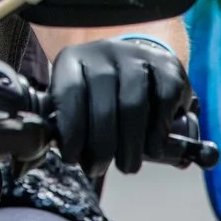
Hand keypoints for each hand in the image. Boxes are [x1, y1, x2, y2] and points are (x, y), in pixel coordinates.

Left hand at [51, 37, 189, 175]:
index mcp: (74, 59)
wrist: (137, 62)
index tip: (71, 158)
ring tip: (127, 166)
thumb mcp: (75, 97)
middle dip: (101, 145)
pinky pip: (164, 100)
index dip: (71, 131)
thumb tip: (52, 158)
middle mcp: (104, 51)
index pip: (69, 94)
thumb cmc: (99, 91)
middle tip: (100, 168)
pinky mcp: (168, 66)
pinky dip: (158, 130)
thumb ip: (64, 121)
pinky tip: (152, 149)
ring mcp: (138, 56)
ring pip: (134, 105)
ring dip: (130, 144)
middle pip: (103, 104)